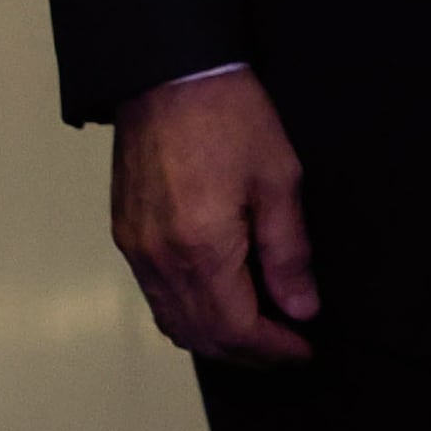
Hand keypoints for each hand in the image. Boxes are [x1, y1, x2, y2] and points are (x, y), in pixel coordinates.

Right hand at [111, 67, 317, 362]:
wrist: (167, 76)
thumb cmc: (229, 119)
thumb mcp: (279, 181)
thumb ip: (289, 253)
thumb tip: (302, 308)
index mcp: (200, 251)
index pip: (236, 329)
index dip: (273, 350)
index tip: (304, 351)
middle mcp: (158, 261)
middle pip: (201, 336)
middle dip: (248, 353)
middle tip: (288, 349)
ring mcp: (135, 251)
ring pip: (173, 322)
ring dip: (216, 338)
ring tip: (260, 333)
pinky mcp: (125, 236)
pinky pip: (155, 296)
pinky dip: (189, 314)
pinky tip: (219, 302)